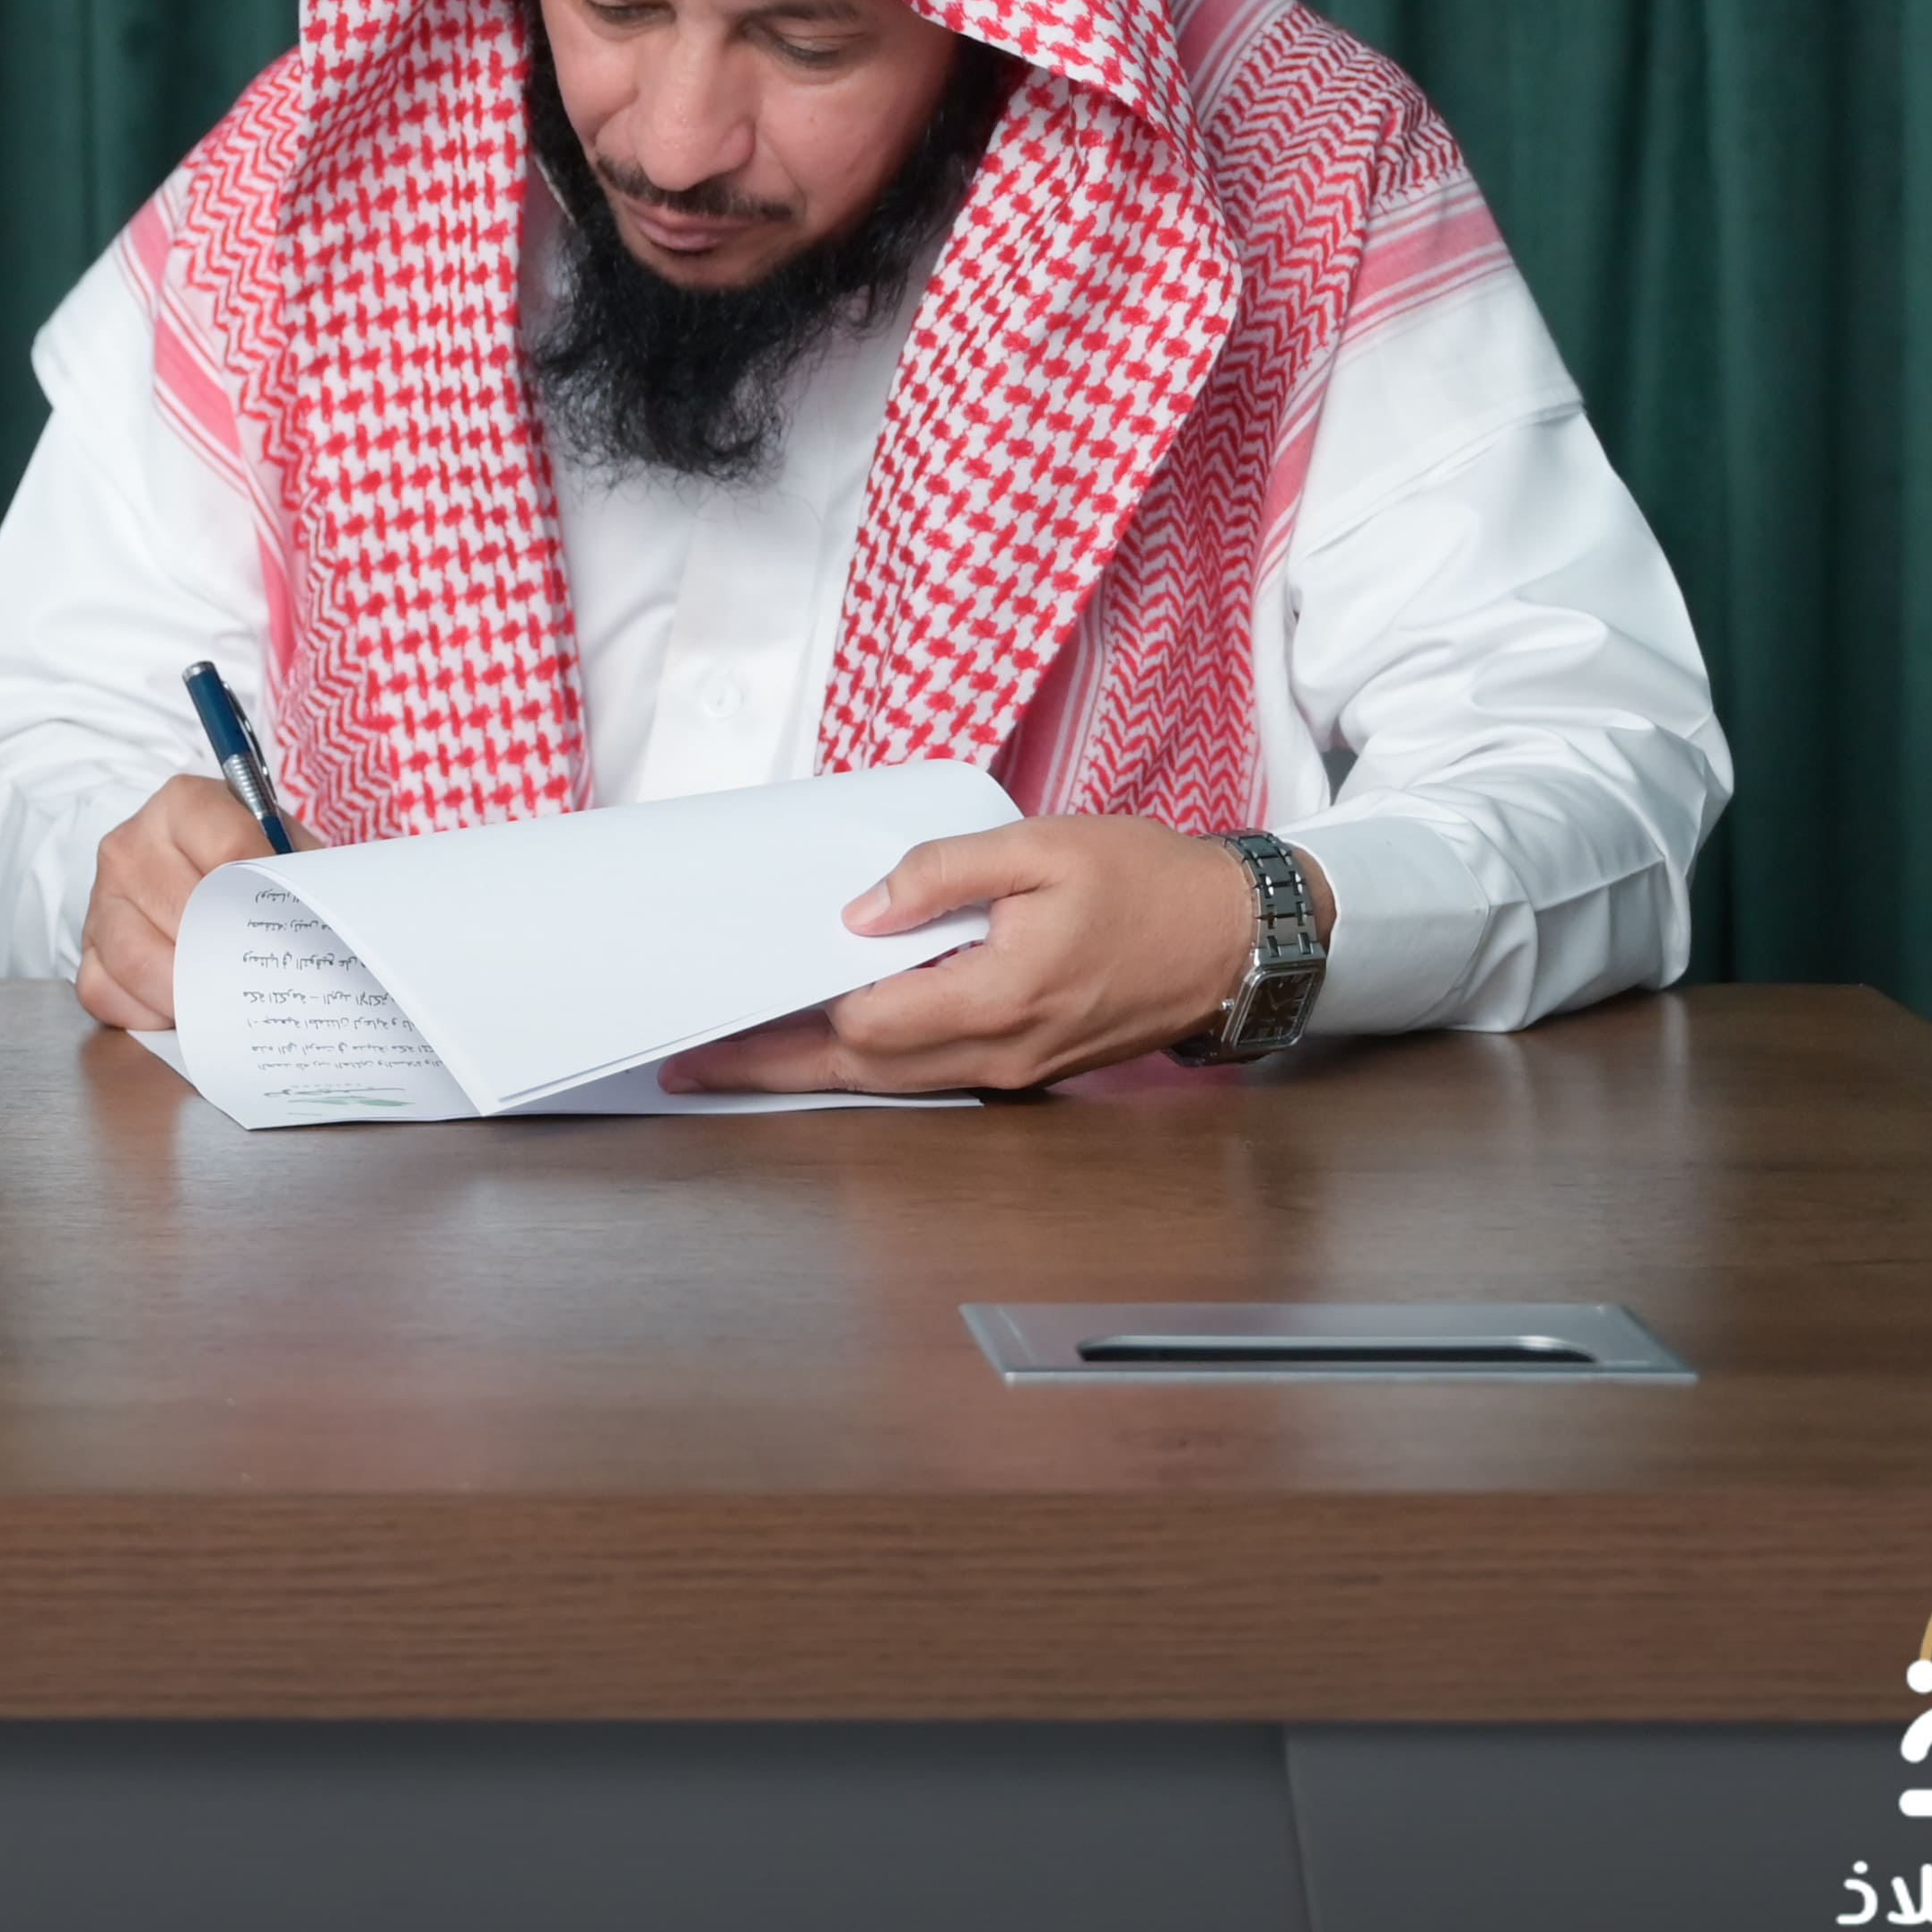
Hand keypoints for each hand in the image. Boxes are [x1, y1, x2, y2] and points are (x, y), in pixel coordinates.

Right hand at [77, 774, 277, 1032]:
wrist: (192, 870)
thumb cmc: (246, 864)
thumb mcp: (282, 847)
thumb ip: (301, 872)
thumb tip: (321, 920)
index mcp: (184, 803)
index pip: (229, 850)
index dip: (268, 896)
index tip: (296, 928)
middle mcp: (131, 844)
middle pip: (184, 912)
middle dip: (229, 955)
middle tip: (266, 982)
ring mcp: (101, 896)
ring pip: (137, 958)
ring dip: (186, 992)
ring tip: (224, 1004)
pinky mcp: (87, 946)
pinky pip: (104, 992)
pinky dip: (145, 1013)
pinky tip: (180, 1011)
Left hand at [661, 814, 1314, 1096]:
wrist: (1235, 939)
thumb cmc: (1147, 883)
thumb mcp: (1042, 846)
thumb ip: (944, 874)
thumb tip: (862, 909)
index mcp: (1002, 993)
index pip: (867, 1022)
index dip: (789, 1020)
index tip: (725, 1019)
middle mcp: (1004, 1049)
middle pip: (865, 1071)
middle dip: (775, 1070)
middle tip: (697, 1069)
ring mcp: (1018, 1068)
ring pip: (896, 1085)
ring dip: (817, 1073)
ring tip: (743, 1063)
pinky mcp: (1029, 1067)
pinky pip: (932, 1078)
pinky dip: (873, 1067)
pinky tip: (833, 1046)